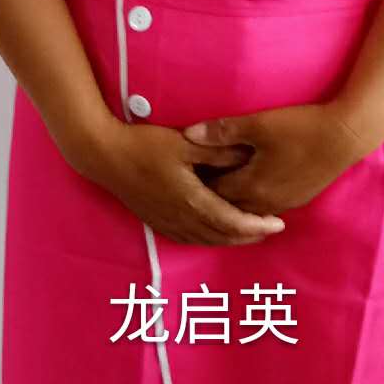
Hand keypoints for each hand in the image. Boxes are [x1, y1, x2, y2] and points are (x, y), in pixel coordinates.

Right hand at [85, 119, 287, 246]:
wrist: (104, 156)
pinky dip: (209, 239)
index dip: (257, 225)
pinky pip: (189, 239)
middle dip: (249, 236)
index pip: (232, 222)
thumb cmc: (145, 146)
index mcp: (191, 200)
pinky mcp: (156, 221)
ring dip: (231, 240)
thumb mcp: (185, 143)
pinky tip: (215, 233)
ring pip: (206, 240)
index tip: (278, 223)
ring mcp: (167, 223)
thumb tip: (247, 154)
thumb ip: (217, 152)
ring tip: (251, 233)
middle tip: (271, 229)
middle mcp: (180, 218)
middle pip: (222, 237)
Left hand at [181, 102, 371, 216]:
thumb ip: (222, 131)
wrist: (346, 136)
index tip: (182, 173)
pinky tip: (250, 186)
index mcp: (252, 187)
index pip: (213, 194)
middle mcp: (266, 203)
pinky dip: (252, 200)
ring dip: (233, 200)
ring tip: (218, 185)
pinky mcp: (299, 198)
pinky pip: (266, 206)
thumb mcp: (259, 124)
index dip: (197, 184)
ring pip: (248, 210)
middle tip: (194, 182)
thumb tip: (188, 134)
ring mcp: (284, 203)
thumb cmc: (300, 128)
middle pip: (229, 207)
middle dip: (212, 196)